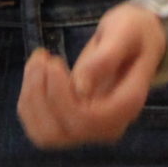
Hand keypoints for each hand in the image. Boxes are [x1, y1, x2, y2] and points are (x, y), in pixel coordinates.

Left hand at [17, 3, 162, 148]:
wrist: (138, 39)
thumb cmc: (134, 31)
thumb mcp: (123, 32)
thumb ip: (105, 58)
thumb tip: (80, 88)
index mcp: (127, 105)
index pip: (86, 120)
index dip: (61, 98)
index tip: (53, 62)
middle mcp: (110, 125)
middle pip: (62, 132)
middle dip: (41, 95)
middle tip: (42, 57)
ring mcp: (91, 129)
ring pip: (46, 135)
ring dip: (31, 99)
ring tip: (37, 61)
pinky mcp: (74, 124)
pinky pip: (40, 128)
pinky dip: (29, 101)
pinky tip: (36, 72)